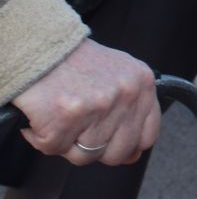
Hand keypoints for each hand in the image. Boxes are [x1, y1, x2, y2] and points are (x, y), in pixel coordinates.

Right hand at [13, 39, 160, 166]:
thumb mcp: (120, 76)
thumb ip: (132, 110)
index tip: (112, 143)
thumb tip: (134, 154)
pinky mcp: (66, 117)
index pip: (147, 136)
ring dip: (67, 143)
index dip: (127, 147)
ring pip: (85, 156)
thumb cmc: (78, 64)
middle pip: (117, 153)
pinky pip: (54, 149)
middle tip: (80, 129)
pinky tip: (44, 117)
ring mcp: (98, 106)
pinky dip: (42, 138)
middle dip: (95, 149)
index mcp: (143, 84)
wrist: (41, 47)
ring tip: (61, 118)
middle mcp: (126, 94)